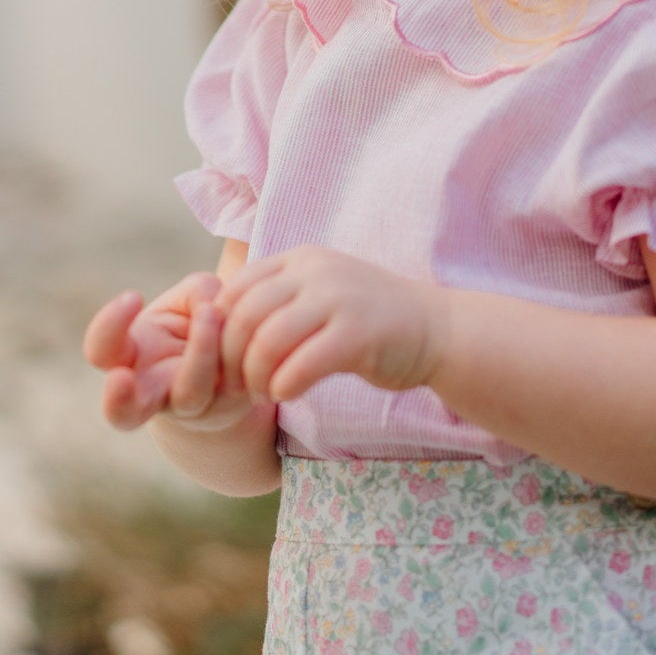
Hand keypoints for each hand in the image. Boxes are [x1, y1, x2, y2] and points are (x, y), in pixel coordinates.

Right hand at [82, 272, 258, 432]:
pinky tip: (252, 324)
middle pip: (124, 412)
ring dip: (200, 350)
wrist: (232, 366)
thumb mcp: (190, 299)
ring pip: (190, 393)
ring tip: (211, 310)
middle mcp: (154, 391)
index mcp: (132, 356)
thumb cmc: (196, 325)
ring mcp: (192, 404)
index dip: (109, 326)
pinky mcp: (231, 404)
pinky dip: (244, 344)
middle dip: (117, 401)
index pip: (102, 349)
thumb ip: (198, 292)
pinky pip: (235, 379)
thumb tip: (213, 304)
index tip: (133, 296)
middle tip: (120, 379)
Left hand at [214, 245, 447, 402]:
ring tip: (262, 394)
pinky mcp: (357, 335)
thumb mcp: (320, 291)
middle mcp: (316, 272)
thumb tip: (222, 324)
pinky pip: (301, 365)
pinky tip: (287, 395)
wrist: (435, 328)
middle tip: (238, 386)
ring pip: (268, 340)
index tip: (225, 359)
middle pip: (246, 315)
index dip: (220, 328)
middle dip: (232, 357)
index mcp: (301, 259)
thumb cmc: (368, 318)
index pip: (237, 287)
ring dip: (255, 376)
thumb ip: (279, 298)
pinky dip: (284, 386)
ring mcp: (339, 300)